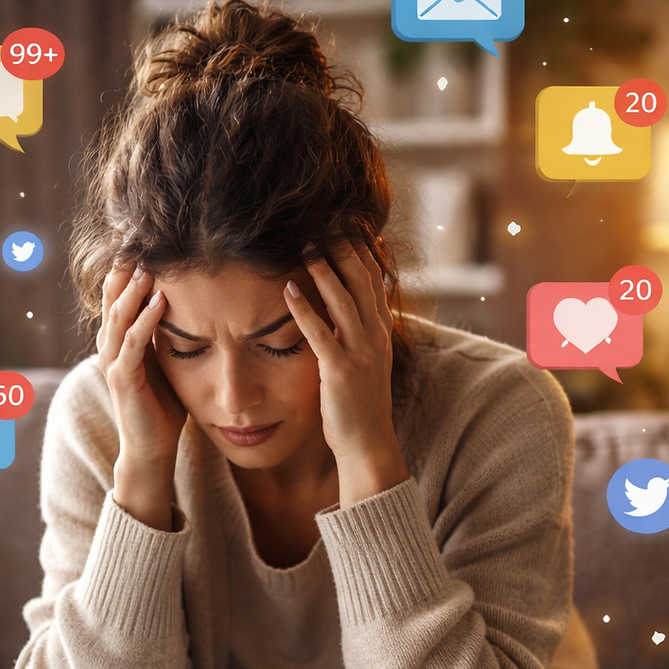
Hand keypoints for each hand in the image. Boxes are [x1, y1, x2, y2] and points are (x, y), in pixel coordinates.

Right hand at [97, 265, 186, 529]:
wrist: (152, 448)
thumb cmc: (162, 406)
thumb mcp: (166, 362)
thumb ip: (167, 335)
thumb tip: (187, 306)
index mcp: (120, 341)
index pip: (120, 296)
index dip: (129, 270)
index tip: (145, 243)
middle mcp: (111, 347)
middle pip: (113, 299)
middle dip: (126, 271)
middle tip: (141, 242)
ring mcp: (114, 363)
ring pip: (119, 318)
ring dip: (134, 291)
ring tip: (150, 266)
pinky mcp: (123, 381)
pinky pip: (132, 345)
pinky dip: (144, 321)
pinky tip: (158, 302)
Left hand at [285, 240, 407, 507]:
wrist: (369, 445)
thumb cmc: (359, 405)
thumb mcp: (365, 360)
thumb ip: (361, 328)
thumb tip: (358, 298)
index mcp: (380, 332)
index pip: (373, 279)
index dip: (360, 250)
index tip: (344, 225)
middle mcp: (375, 337)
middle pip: (361, 281)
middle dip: (343, 250)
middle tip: (321, 223)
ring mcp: (360, 353)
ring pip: (344, 301)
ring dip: (324, 271)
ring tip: (305, 246)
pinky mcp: (340, 372)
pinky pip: (321, 334)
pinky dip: (305, 310)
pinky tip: (288, 291)